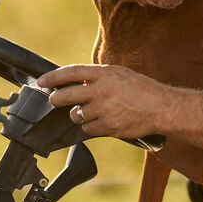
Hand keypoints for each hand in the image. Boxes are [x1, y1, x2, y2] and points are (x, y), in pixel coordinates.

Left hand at [37, 64, 166, 138]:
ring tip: (89, 112)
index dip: (53, 77)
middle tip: (55, 100)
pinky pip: (88, 128)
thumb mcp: (120, 74)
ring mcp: (104, 110)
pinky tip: (101, 121)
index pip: (71, 73)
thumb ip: (99, 77)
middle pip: (66, 96)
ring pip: (76, 115)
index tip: (41, 81)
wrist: (161, 107)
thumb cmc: (143, 89)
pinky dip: (91, 126)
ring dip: (78, 115)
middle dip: (56, 100)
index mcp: (105, 74)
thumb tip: (76, 82)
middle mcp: (102, 91)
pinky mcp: (108, 126)